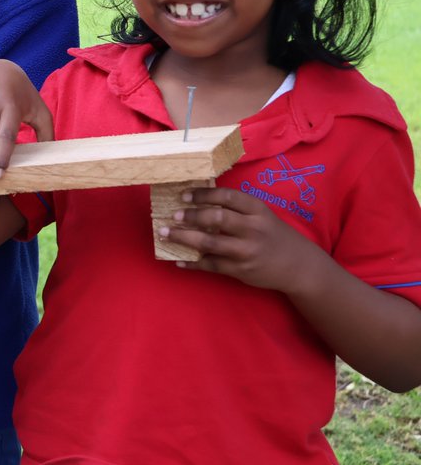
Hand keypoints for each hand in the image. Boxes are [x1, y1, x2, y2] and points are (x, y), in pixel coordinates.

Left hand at [158, 187, 321, 291]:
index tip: (184, 195)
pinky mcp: (241, 270)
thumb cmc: (273, 235)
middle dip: (191, 216)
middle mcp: (253, 229)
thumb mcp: (262, 216)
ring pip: (210, 243)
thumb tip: (198, 201)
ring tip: (165, 234)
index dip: (203, 194)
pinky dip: (192, 263)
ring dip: (184, 238)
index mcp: (258, 210)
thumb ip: (237, 209)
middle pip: (217, 218)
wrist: (299, 266)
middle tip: (173, 215)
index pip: (228, 196)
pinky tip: (178, 260)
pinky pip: (211, 265)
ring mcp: (247, 251)